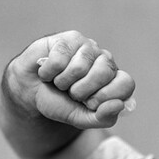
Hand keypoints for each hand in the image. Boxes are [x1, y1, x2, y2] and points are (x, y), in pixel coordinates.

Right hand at [4, 30, 135, 129]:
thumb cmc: (60, 102)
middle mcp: (105, 61)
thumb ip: (103, 118)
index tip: (91, 103)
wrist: (32, 91)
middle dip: (81, 91)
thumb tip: (119, 104)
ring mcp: (89, 47)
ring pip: (79, 67)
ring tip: (59, 82)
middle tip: (72, 92)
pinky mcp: (70, 39)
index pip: (126, 83)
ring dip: (63, 82)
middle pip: (103, 73)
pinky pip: (59, 60)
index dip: (107, 96)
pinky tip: (49, 72)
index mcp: (114, 81)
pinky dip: (49, 73)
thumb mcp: (81, 119)